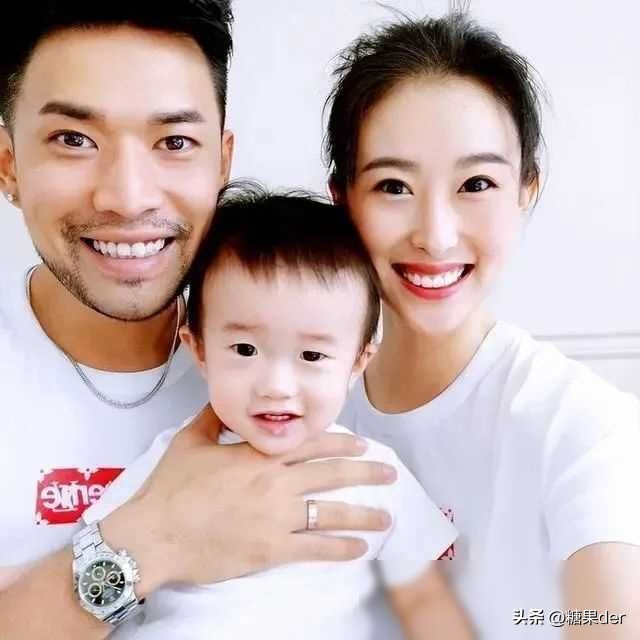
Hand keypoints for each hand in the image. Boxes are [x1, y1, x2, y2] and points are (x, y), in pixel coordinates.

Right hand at [101, 405, 395, 592]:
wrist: (154, 534)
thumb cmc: (171, 488)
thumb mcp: (189, 442)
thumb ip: (212, 420)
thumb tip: (222, 402)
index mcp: (259, 455)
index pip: (310, 444)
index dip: (341, 442)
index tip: (362, 443)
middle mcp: (276, 483)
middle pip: (331, 474)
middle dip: (365, 472)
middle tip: (390, 473)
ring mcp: (276, 517)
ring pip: (331, 513)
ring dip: (363, 514)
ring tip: (387, 516)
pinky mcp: (271, 550)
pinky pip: (314, 549)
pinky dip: (340, 549)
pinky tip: (359, 549)